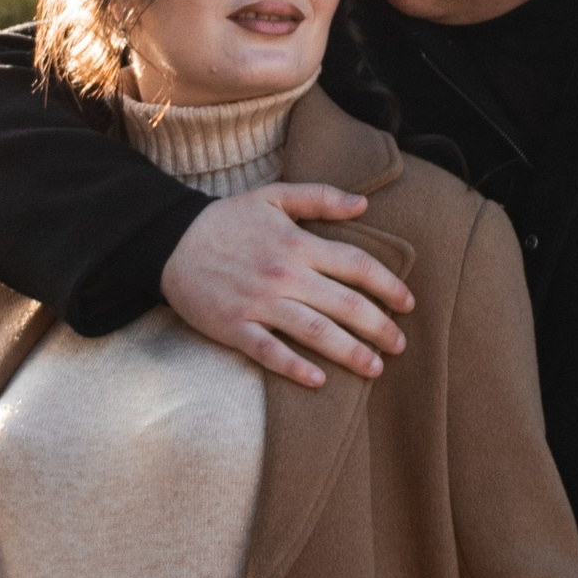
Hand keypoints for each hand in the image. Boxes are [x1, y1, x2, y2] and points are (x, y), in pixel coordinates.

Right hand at [161, 185, 413, 390]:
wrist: (170, 241)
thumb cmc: (227, 220)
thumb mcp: (273, 197)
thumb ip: (320, 198)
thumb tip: (363, 205)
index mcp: (297, 243)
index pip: (356, 265)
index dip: (388, 284)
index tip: (408, 302)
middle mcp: (284, 274)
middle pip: (344, 303)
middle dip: (379, 326)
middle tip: (400, 345)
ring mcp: (259, 303)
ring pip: (315, 331)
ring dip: (350, 352)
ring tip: (376, 368)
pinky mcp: (235, 327)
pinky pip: (269, 352)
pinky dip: (295, 367)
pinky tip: (319, 381)